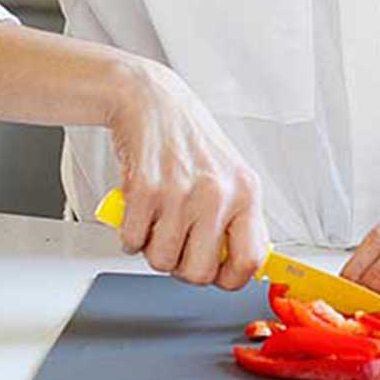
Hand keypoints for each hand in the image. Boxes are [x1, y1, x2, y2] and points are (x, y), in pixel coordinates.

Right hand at [105, 57, 269, 290]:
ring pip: (161, 261)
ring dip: (152, 248)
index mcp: (246, 192)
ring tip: (157, 219)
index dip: (229, 279)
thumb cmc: (189, 140)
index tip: (216, 274)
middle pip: (199, 273)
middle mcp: (217, 193)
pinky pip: (132, 242)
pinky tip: (138, 210)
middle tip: (177, 243)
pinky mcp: (144, 190)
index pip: (250, 261)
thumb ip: (238, 218)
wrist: (151, 100)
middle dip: (182, 266)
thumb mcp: (230, 175)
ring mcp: (180, 192)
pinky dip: (129, 234)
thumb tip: (245, 265)